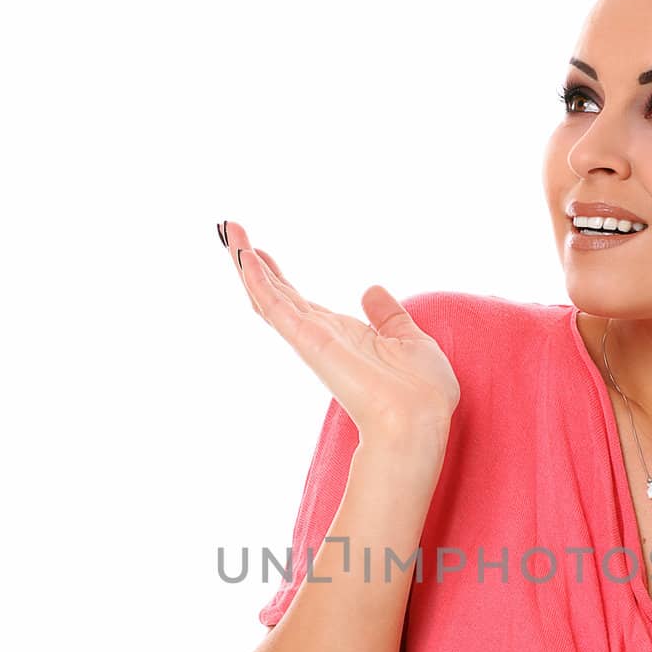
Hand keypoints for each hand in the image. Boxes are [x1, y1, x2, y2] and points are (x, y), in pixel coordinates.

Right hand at [218, 219, 459, 449]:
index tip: (260, 253)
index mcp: (342, 336)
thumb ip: (388, 316)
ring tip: (229, 231)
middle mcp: (320, 336)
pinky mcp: (308, 341)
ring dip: (246, 264)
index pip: (299, 303)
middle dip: (251, 265)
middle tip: (231, 231)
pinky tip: (244, 255)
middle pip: (276, 296)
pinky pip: (277, 307)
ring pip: (269, 297)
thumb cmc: (421, 392)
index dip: (278, 278)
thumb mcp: (410, 339)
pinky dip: (258, 280)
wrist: (419, 420)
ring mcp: (311, 339)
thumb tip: (370, 291)